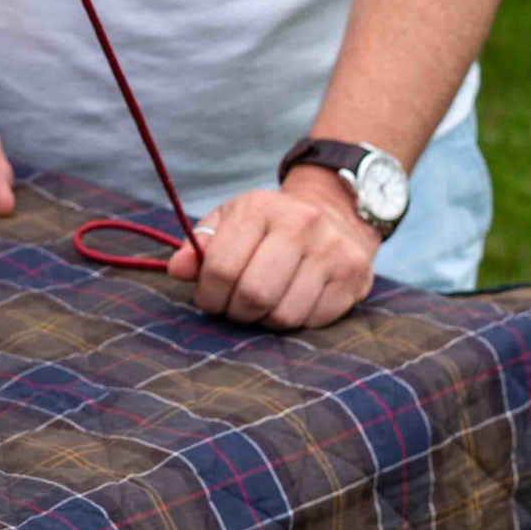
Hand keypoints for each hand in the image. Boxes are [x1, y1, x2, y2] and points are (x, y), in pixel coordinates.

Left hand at [166, 167, 378, 327]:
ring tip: (261, 305)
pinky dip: (295, 322)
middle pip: (254, 294)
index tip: (209, 296)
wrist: (335, 211)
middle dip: (235, 311)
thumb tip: (177, 269)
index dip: (208, 293)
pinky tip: (290, 302)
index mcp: (260, 208)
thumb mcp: (231, 220)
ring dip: (264, 320)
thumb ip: (199, 245)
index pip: (221, 267)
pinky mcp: (353, 277)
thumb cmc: (270, 223)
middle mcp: (299, 224)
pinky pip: (313, 321)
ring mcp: (331, 251)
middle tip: (233, 307)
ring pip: (284, 314)